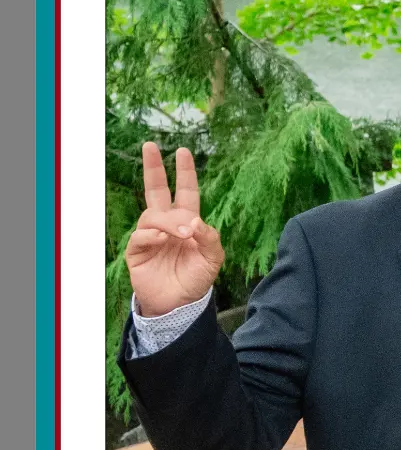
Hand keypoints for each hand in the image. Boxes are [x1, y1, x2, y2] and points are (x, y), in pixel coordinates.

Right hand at [126, 142, 222, 317]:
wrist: (181, 303)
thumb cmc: (197, 278)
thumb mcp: (213, 257)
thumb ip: (210, 237)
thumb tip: (194, 221)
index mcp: (187, 221)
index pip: (185, 191)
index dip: (185, 172)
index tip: (183, 151)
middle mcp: (166, 224)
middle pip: (156, 191)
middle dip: (153, 168)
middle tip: (150, 146)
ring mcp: (150, 236)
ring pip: (152, 215)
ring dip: (168, 220)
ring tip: (182, 233)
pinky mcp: (137, 252)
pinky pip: (140, 236)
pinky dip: (152, 235)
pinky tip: (162, 240)